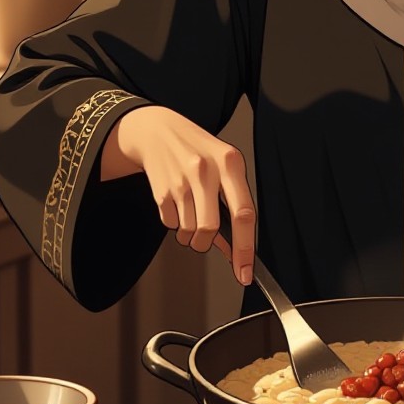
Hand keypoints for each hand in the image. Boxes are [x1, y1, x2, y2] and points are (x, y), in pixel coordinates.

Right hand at [101, 105, 255, 284]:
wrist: (157, 130)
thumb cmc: (199, 151)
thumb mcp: (223, 165)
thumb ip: (233, 202)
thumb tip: (236, 248)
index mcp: (230, 163)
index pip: (244, 214)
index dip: (245, 248)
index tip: (245, 272)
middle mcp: (205, 171)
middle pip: (210, 228)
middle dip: (206, 242)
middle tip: (206, 239)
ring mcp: (181, 181)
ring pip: (189, 232)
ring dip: (190, 233)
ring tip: (191, 210)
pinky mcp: (161, 190)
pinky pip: (171, 225)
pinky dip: (175, 222)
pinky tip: (177, 201)